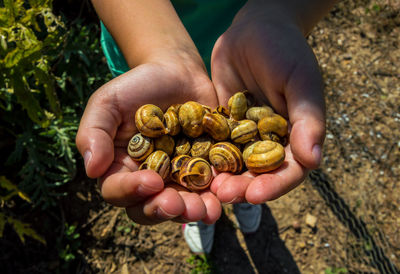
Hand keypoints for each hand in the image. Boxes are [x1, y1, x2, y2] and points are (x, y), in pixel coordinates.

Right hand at [76, 54, 221, 224]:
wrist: (176, 72)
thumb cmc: (137, 86)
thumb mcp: (108, 102)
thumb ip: (93, 133)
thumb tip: (91, 170)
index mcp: (120, 168)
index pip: (118, 190)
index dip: (131, 191)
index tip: (150, 181)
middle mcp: (149, 179)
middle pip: (151, 206)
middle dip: (164, 210)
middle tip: (177, 205)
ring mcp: (178, 177)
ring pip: (183, 204)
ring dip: (193, 210)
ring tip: (205, 209)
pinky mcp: (205, 169)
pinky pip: (210, 188)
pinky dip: (217, 195)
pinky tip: (224, 194)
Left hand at [209, 3, 325, 203]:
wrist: (254, 29)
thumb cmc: (285, 50)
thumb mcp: (300, 81)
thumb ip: (307, 119)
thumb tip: (313, 161)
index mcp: (296, 136)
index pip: (290, 170)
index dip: (274, 186)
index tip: (255, 195)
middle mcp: (271, 141)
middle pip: (259, 174)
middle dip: (242, 187)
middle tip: (222, 194)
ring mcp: (245, 135)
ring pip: (234, 165)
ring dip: (222, 177)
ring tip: (206, 185)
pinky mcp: (223, 126)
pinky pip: (214, 145)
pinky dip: (205, 157)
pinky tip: (189, 164)